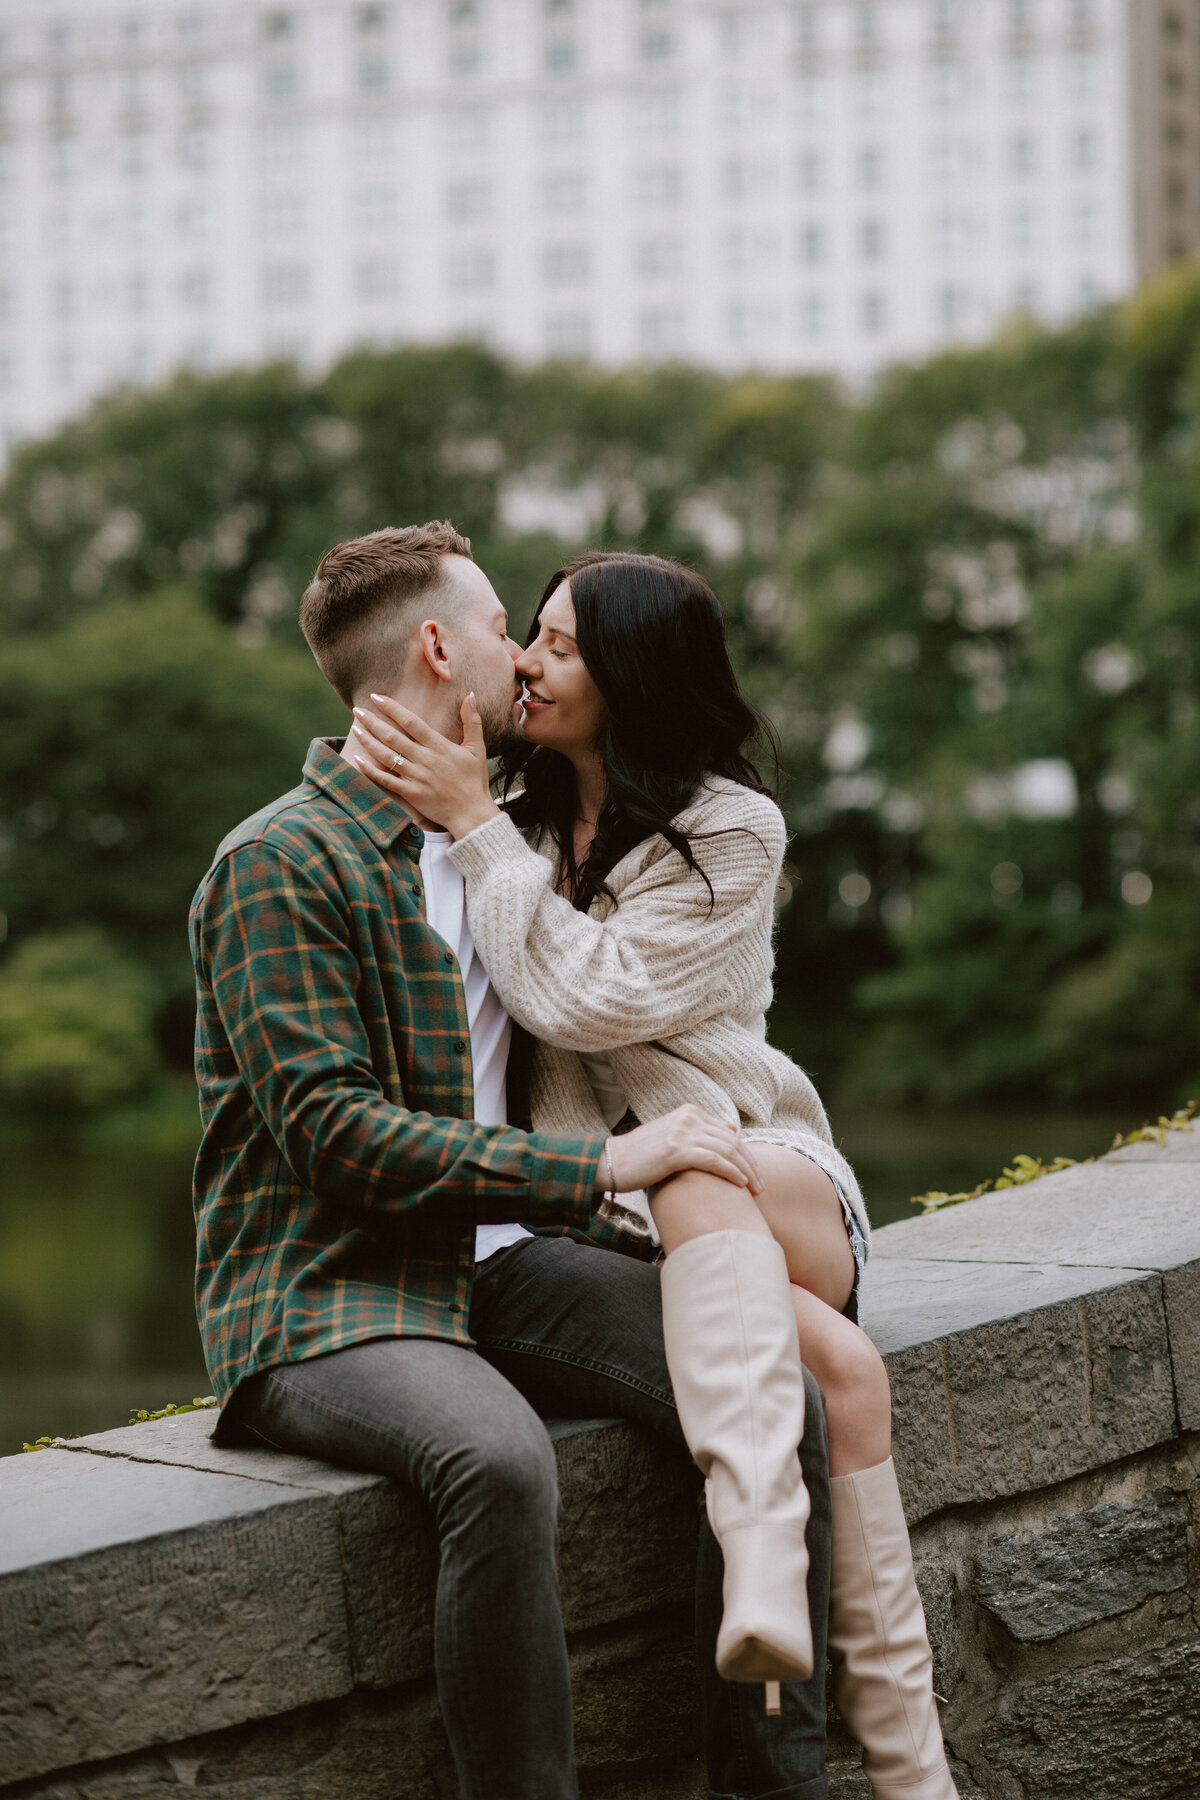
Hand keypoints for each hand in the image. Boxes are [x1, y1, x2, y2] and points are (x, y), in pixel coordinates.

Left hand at [350, 692, 500, 839]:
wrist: (472, 814)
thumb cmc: (474, 781)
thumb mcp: (477, 748)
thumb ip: (472, 721)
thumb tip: (471, 694)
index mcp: (439, 746)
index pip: (411, 722)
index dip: (392, 708)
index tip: (377, 697)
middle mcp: (425, 759)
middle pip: (393, 736)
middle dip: (373, 721)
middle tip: (357, 709)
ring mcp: (416, 777)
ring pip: (386, 756)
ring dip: (368, 741)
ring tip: (355, 728)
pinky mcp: (411, 793)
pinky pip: (386, 780)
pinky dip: (370, 770)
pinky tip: (357, 759)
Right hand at [600, 1107, 762, 1196]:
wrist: (610, 1162)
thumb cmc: (641, 1156)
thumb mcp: (673, 1137)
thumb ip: (700, 1132)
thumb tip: (732, 1130)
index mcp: (689, 1112)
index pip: (728, 1133)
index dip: (745, 1154)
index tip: (754, 1174)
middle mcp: (688, 1118)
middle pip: (732, 1141)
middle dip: (750, 1164)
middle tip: (762, 1185)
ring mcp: (682, 1132)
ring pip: (727, 1151)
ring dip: (746, 1172)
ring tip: (757, 1190)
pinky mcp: (676, 1150)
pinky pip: (714, 1160)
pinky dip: (731, 1173)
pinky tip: (741, 1185)